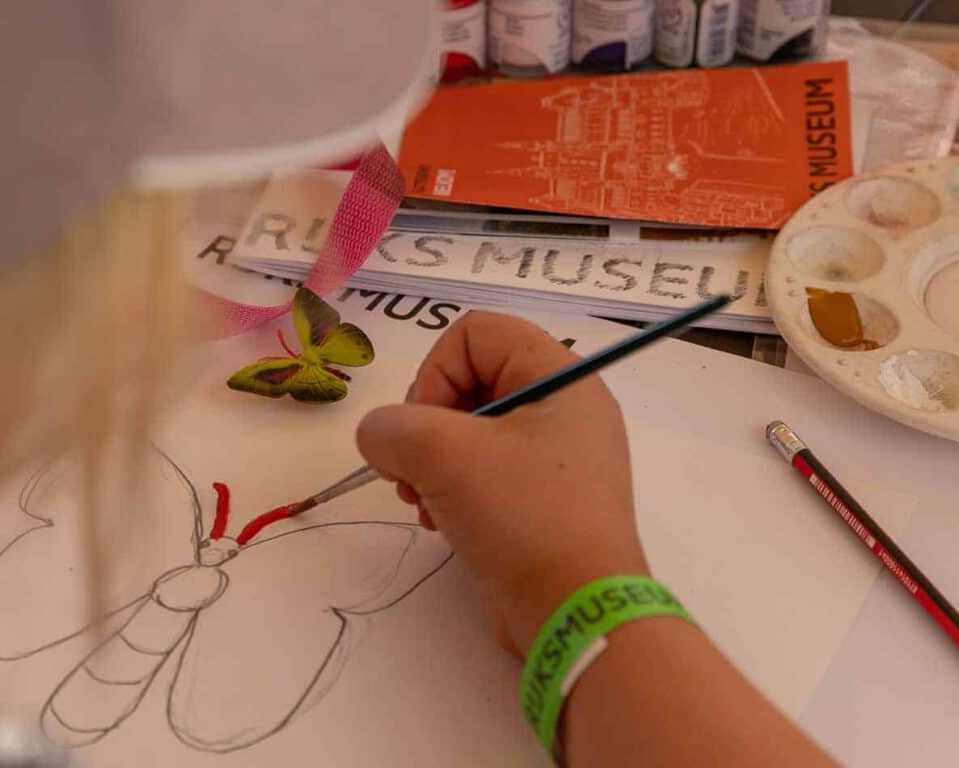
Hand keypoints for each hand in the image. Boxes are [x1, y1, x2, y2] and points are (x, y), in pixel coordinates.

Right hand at [355, 311, 646, 655]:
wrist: (576, 613)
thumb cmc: (523, 516)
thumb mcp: (443, 455)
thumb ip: (390, 427)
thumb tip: (382, 440)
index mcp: (561, 378)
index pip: (475, 332)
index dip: (435, 370)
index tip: (427, 426)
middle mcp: (563, 410)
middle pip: (466, 380)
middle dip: (424, 425)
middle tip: (414, 471)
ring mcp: (554, 459)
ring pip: (467, 432)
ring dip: (428, 464)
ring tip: (422, 503)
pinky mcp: (541, 503)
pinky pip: (482, 474)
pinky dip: (450, 492)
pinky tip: (439, 524)